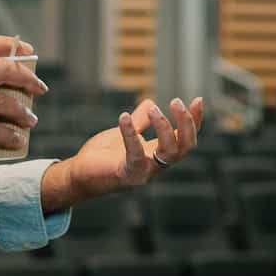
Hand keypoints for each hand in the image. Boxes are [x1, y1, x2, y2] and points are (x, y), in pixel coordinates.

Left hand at [41, 96, 202, 211]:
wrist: (78, 176)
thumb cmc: (100, 158)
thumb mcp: (122, 135)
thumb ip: (138, 122)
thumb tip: (150, 102)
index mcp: (157, 155)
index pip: (185, 139)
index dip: (195, 121)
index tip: (198, 100)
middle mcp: (155, 165)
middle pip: (185, 147)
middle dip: (186, 124)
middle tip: (176, 101)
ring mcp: (143, 172)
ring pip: (168, 152)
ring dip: (165, 128)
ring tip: (154, 108)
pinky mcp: (126, 174)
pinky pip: (135, 154)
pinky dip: (130, 134)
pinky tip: (123, 116)